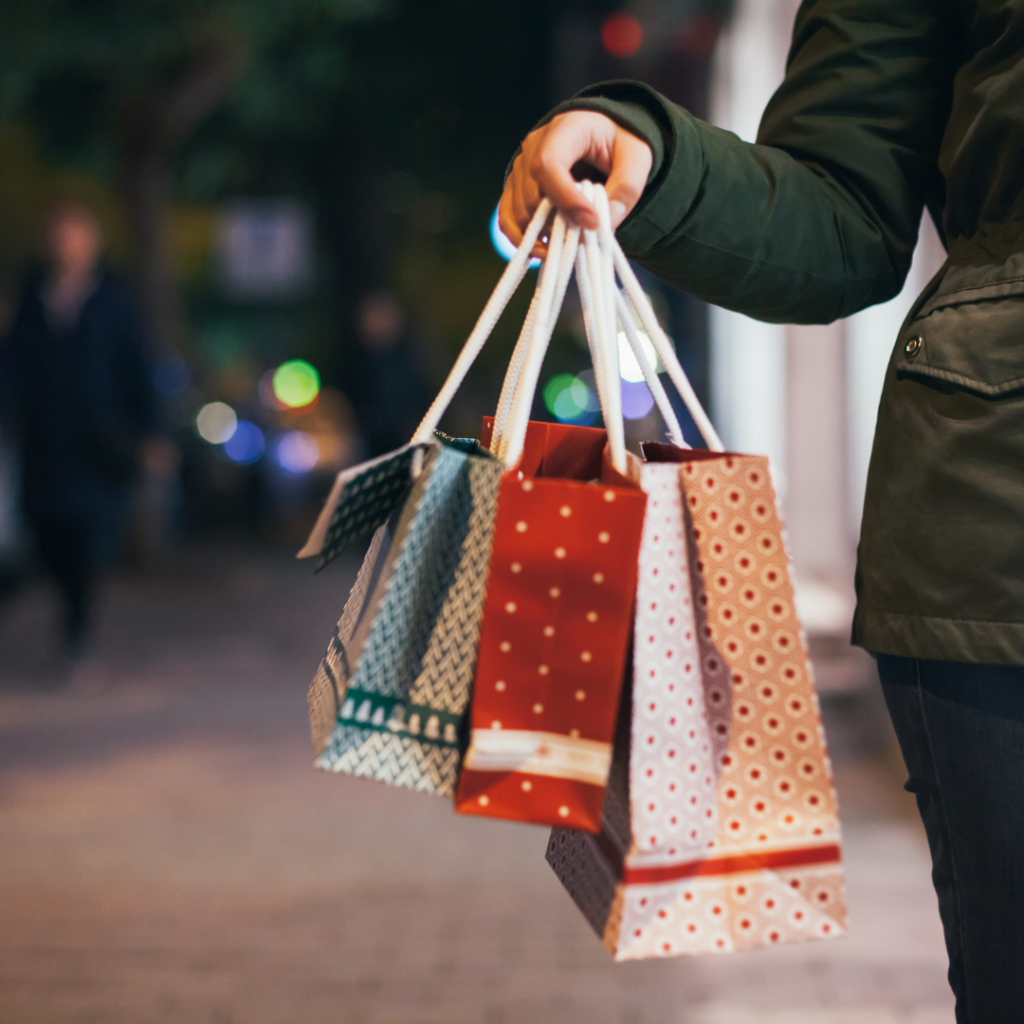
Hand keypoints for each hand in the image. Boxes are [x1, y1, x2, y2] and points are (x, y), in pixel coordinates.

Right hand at [499, 110, 652, 257]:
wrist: (604, 136)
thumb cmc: (620, 144)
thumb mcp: (637, 159)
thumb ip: (625, 190)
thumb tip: (600, 226)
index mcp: (564, 129)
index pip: (548, 165)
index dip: (566, 199)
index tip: (591, 222)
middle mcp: (533, 146)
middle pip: (532, 194)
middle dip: (557, 222)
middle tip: (584, 236)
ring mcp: (520, 167)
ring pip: (519, 211)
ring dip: (541, 234)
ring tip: (570, 242)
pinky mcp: (515, 188)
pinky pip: (507, 218)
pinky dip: (522, 239)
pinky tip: (545, 249)